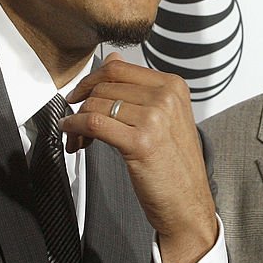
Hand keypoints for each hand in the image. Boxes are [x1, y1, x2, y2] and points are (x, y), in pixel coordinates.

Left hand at [62, 53, 217, 262]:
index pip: (118, 68)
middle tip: (74, 122)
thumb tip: (112, 59)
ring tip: (77, 138)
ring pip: (96, 105)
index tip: (78, 94)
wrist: (188, 204)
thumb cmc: (175, 165)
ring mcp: (155, 118)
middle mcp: (166, 97)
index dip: (90, 80)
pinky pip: (94, 124)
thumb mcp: (164, 117)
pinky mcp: (141, 142)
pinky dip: (76, 128)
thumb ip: (138, 87)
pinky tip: (73, 137)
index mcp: (173, 86)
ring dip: (77, 121)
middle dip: (81, 103)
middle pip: (104, 87)